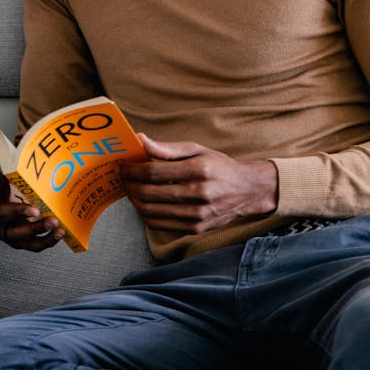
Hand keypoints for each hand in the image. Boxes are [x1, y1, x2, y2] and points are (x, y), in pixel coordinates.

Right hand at [0, 152, 65, 251]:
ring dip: (37, 230)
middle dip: (18, 213)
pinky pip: (31, 245)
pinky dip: (46, 241)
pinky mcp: (15, 240)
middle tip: (36, 210)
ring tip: (54, 222)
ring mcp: (1, 232)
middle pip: (1, 217)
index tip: (11, 168)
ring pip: (18, 236)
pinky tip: (59, 233)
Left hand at [120, 133, 277, 233]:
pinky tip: (146, 202)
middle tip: (123, 177)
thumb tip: (141, 140)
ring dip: (135, 200)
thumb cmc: (219, 166)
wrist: (248, 190)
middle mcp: (199, 194)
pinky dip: (146, 213)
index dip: (131, 170)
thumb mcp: (197, 150)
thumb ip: (168, 148)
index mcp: (198, 170)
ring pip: (150, 211)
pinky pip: (159, 224)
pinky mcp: (195, 229)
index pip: (153, 172)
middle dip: (129, 185)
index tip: (121, 165)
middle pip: (148, 193)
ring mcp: (197, 215)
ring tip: (132, 189)